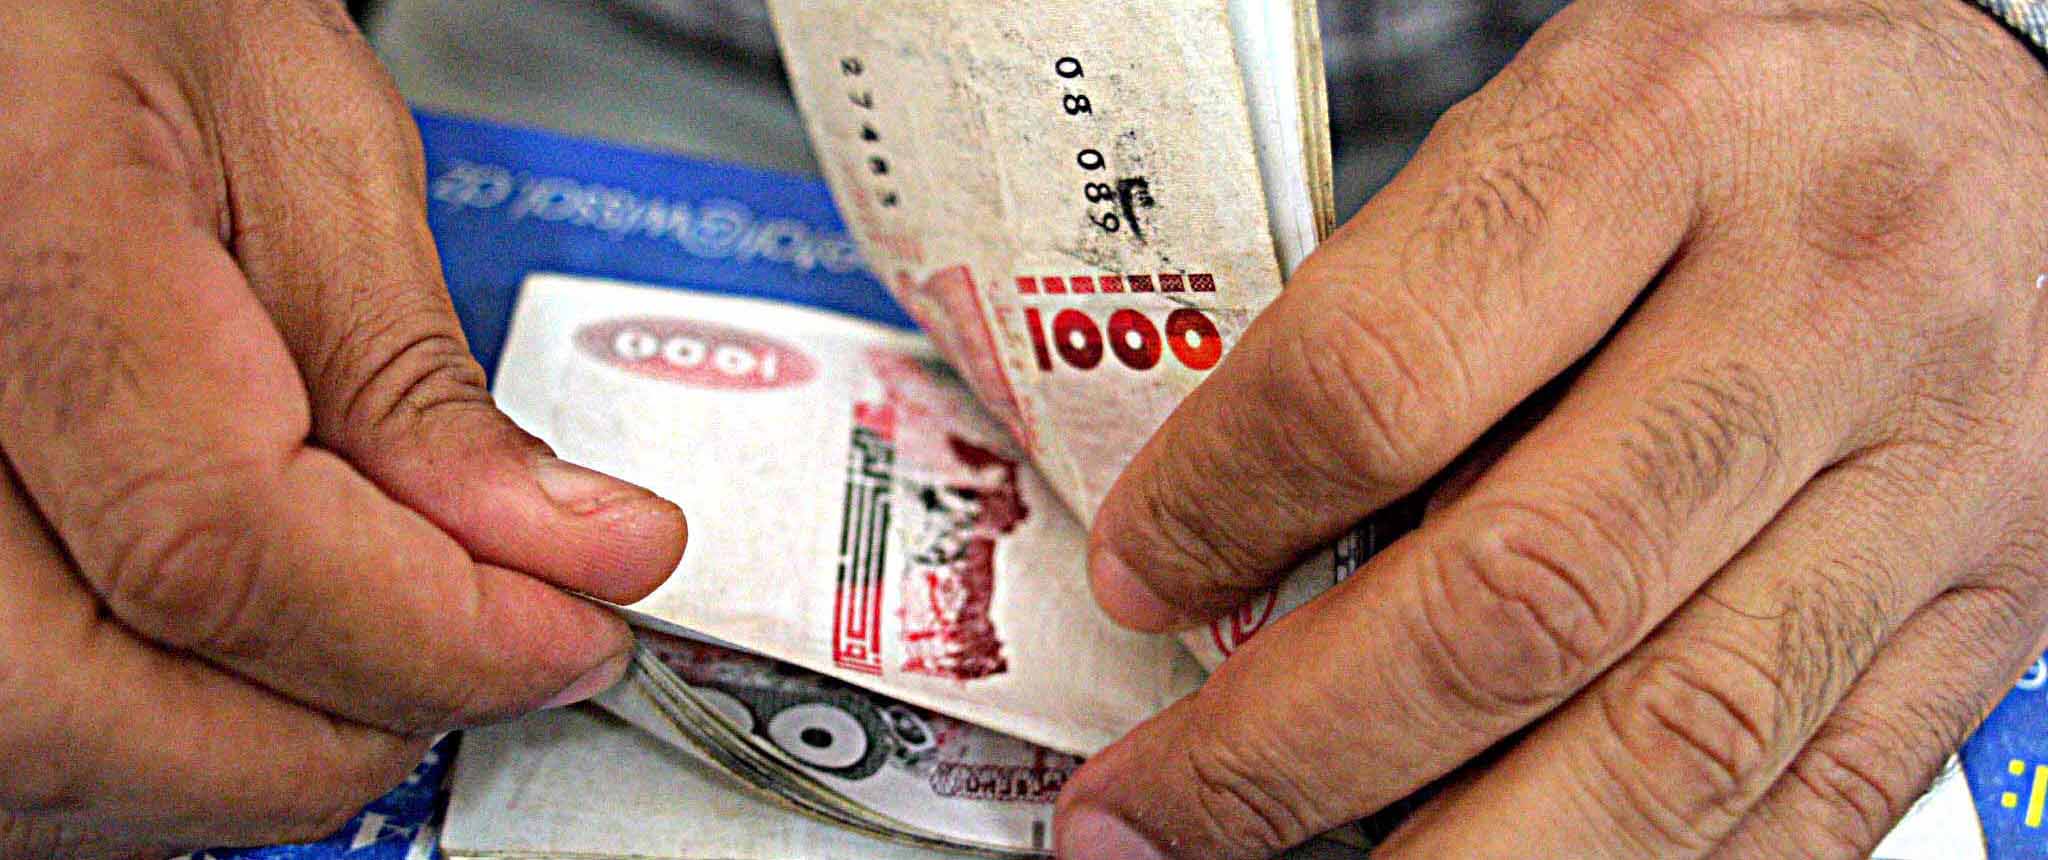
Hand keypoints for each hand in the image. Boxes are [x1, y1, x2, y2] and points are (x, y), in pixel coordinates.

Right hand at [0, 3, 685, 856]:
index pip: (216, 542)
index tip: (580, 618)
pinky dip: (164, 750)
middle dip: (348, 723)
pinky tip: (274, 674)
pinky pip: (16, 746)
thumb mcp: (308, 146)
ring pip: (44, 761)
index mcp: (17, 244)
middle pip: (97, 706)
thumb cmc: (122, 16)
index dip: (433, 625)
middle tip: (506, 652)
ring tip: (405, 649)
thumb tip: (570, 552)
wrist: (13, 23)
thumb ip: (417, 376)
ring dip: (262, 755)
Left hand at [1057, 1, 2047, 856]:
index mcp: (1665, 125)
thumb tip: (1245, 534)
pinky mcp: (1989, 602)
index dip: (1222, 506)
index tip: (1141, 578)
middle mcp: (1820, 299)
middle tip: (1157, 805)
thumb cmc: (1764, 115)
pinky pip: (1813, 800)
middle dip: (1296, 745)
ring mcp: (1931, 472)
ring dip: (1454, 859)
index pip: (1382, 369)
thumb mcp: (1565, 120)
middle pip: (1518, 597)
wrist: (2047, 135)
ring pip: (1671, 743)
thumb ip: (1416, 307)